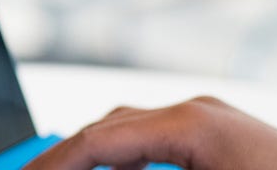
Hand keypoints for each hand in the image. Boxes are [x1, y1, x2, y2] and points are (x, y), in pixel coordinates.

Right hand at [24, 96, 276, 169]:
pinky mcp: (224, 138)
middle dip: (67, 159)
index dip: (53, 165)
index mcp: (189, 125)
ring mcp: (213, 121)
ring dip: (98, 158)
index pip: (96, 141)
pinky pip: (159, 142)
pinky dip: (129, 161)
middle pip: (106, 130)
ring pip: (130, 133)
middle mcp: (197, 112)